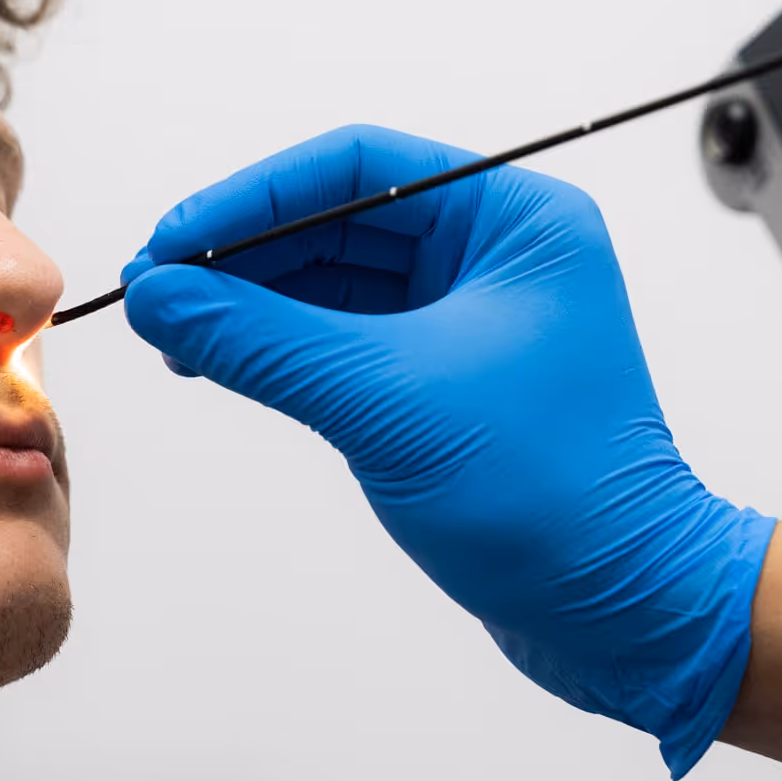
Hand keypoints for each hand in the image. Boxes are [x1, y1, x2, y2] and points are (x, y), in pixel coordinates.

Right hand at [121, 124, 773, 775]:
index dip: (251, 198)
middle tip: (156, 289)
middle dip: (240, 253)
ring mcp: (467, 319)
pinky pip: (337, 339)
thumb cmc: (558, 500)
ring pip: (329, 281)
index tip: (174, 241)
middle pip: (335, 219)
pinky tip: (216, 361)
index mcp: (516, 222)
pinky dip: (275, 348)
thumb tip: (161, 297)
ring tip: (172, 331)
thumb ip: (262, 341)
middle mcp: (495, 256)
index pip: (356, 167)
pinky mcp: (439, 382)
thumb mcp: (386, 402)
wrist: (625, 613)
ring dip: (248, 303)